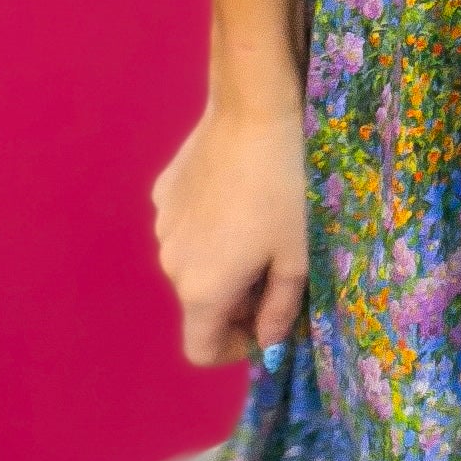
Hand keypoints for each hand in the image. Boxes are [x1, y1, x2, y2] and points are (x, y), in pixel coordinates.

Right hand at [150, 95, 307, 367]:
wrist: (255, 110)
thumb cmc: (287, 190)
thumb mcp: (298, 257)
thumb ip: (280, 309)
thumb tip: (268, 340)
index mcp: (201, 289)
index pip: (201, 350)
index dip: (237, 349)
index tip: (268, 324)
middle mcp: (170, 264)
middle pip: (200, 304)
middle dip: (237, 301)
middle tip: (279, 271)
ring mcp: (162, 224)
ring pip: (194, 263)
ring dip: (223, 262)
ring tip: (264, 228)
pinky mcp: (164, 191)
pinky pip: (188, 227)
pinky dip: (212, 228)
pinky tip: (242, 194)